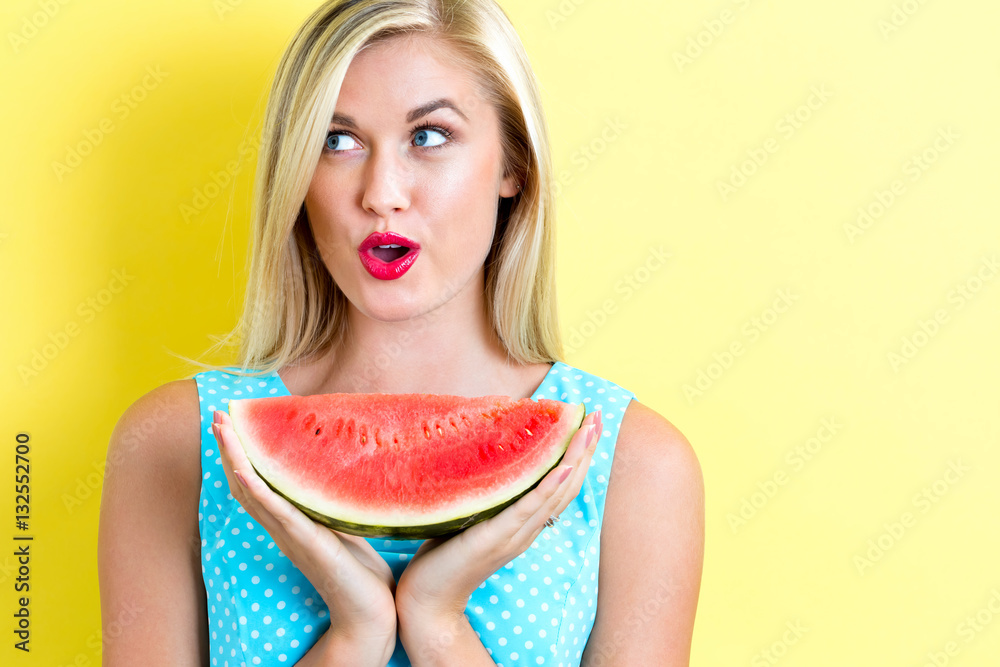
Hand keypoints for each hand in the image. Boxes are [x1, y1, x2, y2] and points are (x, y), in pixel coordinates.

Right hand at [211, 410, 396, 654]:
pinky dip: (257, 490)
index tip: (234, 421)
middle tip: (218, 414)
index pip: (258, 482)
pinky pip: (276, 513)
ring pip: (253, 491)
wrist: (371, 611)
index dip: (243, 453)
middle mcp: (284, 527)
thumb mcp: (344, 524)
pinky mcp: (307, 542)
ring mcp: (291, 534)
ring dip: (235, 458)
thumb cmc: (361, 572)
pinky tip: (244, 471)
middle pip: (246, 482)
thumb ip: (332, 503)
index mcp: (291, 521)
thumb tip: (337, 472)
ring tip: (222, 429)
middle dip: (231, 447)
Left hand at [394, 409, 602, 626]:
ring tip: (587, 430)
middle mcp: (527, 529)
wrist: (428, 603)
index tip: (587, 424)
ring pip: (555, 493)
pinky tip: (562, 469)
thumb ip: (488, 496)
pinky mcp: (494, 538)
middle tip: (597, 416)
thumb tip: (489, 460)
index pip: (561, 485)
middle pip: (567, 485)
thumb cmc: (445, 558)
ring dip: (575, 459)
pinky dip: (548, 489)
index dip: (577, 455)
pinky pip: (528, 511)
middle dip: (584, 449)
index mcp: (525, 523)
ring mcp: (514, 534)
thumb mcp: (473, 518)